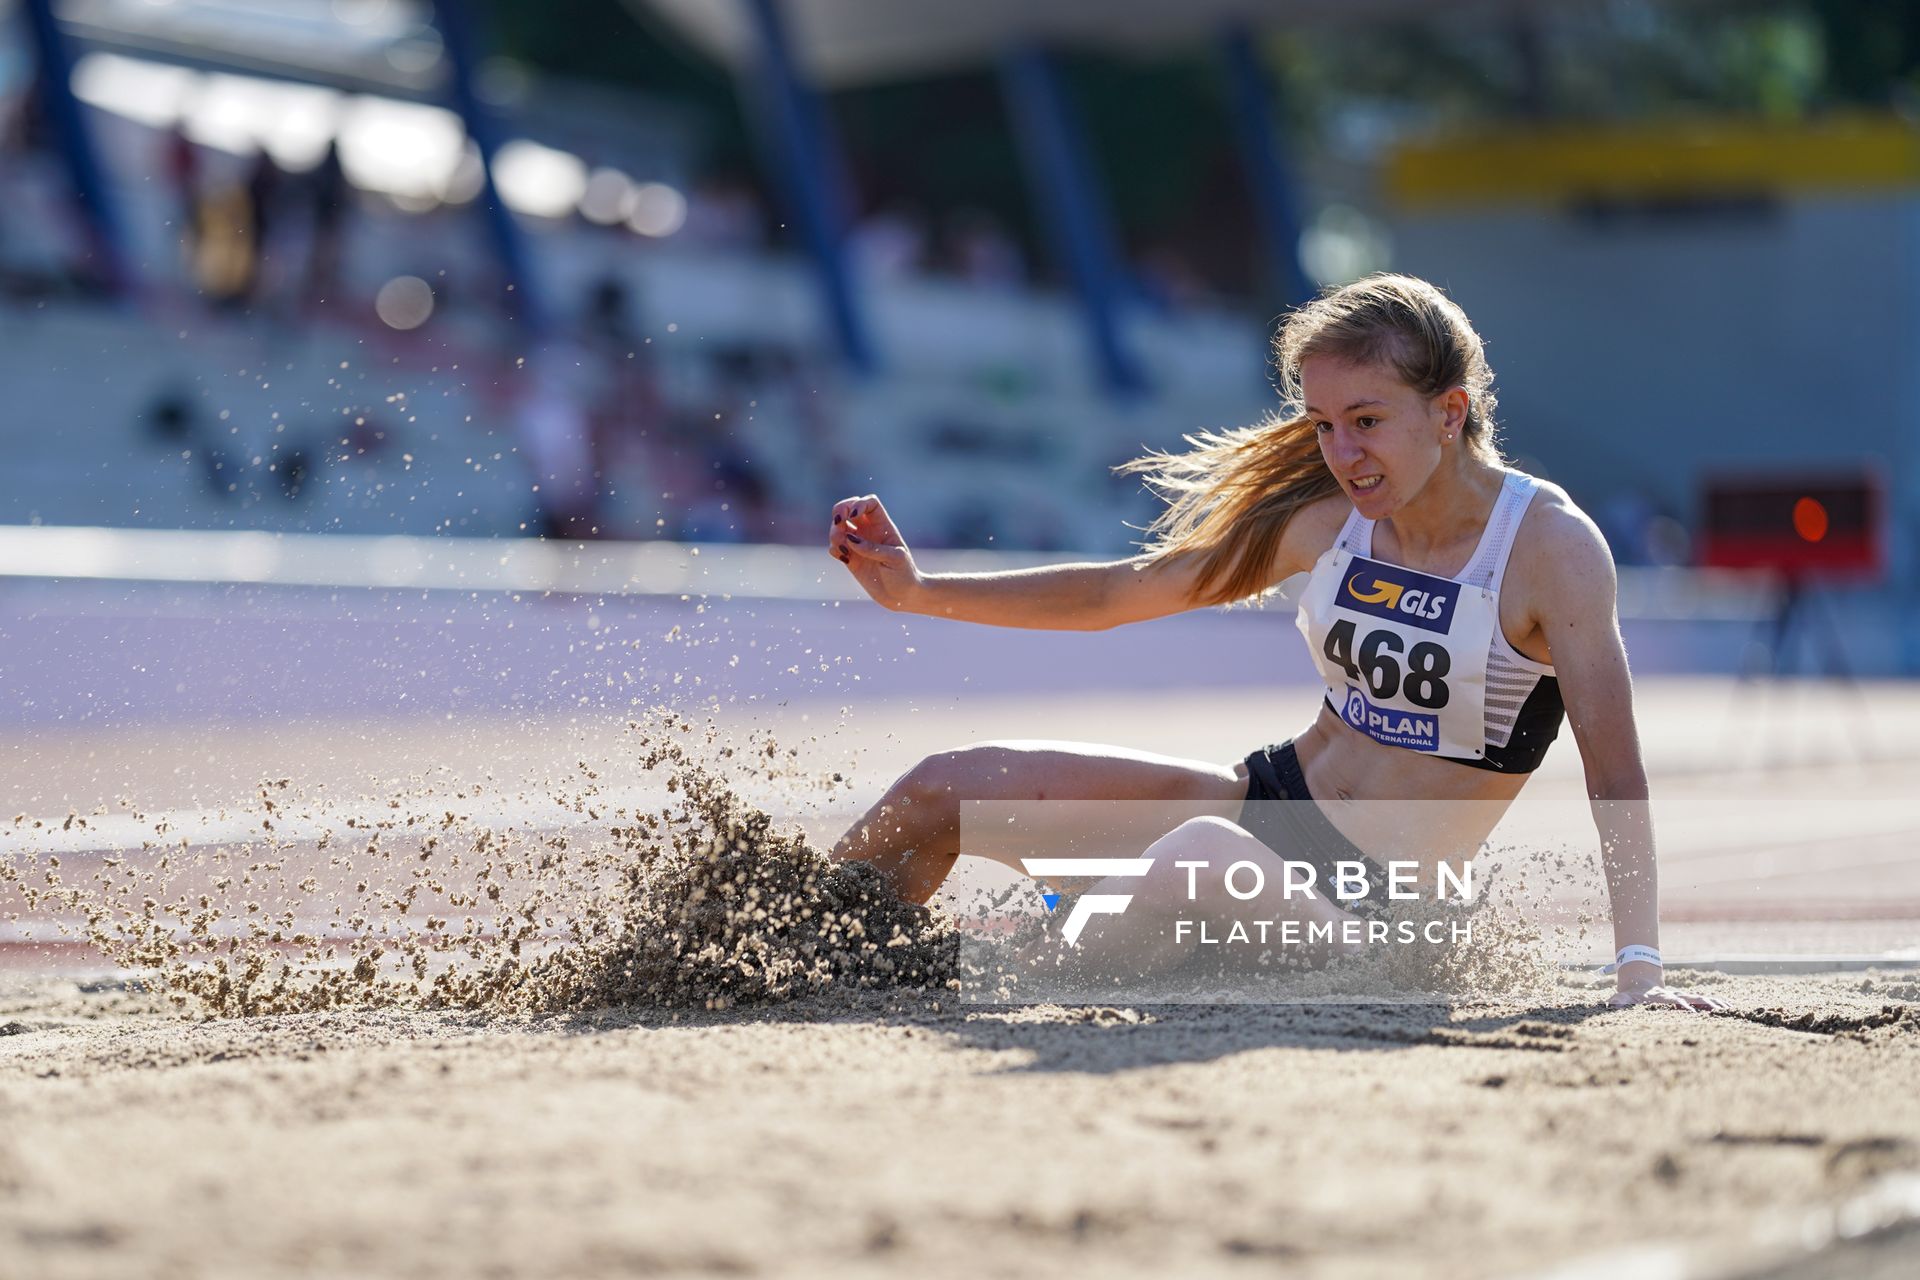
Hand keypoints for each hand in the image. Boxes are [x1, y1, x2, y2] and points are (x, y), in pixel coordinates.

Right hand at [828, 494, 920, 610]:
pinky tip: (845, 559)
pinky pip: (834, 547)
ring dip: (834, 532)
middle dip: (840, 510)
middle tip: (838, 521)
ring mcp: (857, 544)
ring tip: (842, 548)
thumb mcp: (894, 559)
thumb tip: (850, 539)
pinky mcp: (849, 558)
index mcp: (883, 526)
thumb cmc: (904, 574)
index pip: (870, 503)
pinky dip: (834, 549)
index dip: (860, 503)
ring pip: (838, 527)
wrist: (901, 596)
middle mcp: (868, 531)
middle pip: (848, 507)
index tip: (854, 515)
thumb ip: (873, 548)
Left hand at [1607, 984, 1728, 1011]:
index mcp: (1661, 997)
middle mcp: (1675, 996)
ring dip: (1713, 1003)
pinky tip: (1729, 1007)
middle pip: (1692, 998)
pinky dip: (1716, 1003)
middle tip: (1717, 1010)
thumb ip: (1618, 1001)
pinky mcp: (1688, 1000)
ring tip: (1728, 1009)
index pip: (1673, 1001)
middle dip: (1703, 1004)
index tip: (1690, 1010)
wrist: (1641, 985)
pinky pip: (1704, 1002)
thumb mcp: (1624, 998)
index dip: (1681, 1004)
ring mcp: (1683, 997)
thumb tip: (1610, 1005)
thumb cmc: (1632, 996)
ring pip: (1701, 999)